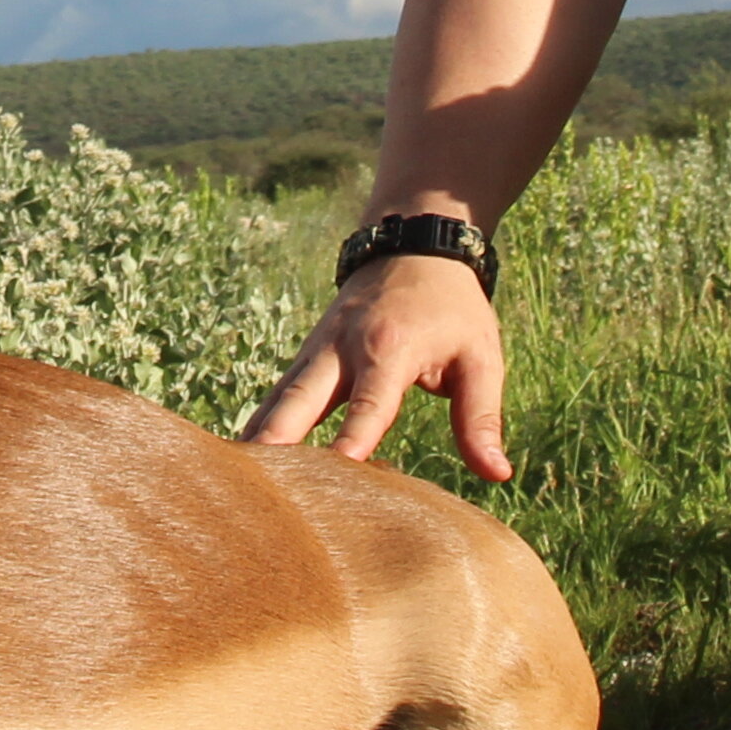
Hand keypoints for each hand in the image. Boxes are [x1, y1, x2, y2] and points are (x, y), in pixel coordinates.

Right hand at [240, 248, 514, 480]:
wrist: (414, 245)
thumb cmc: (453, 309)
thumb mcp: (481, 357)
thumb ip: (481, 417)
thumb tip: (497, 475)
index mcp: (391, 348)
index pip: (370, 402)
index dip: (354, 436)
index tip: (337, 469)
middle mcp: (344, 347)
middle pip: (302, 397)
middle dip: (279, 437)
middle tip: (258, 484)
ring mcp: (318, 349)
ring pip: (280, 396)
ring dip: (259, 435)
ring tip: (233, 482)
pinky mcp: (307, 357)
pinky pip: (279, 394)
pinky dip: (260, 424)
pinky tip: (239, 461)